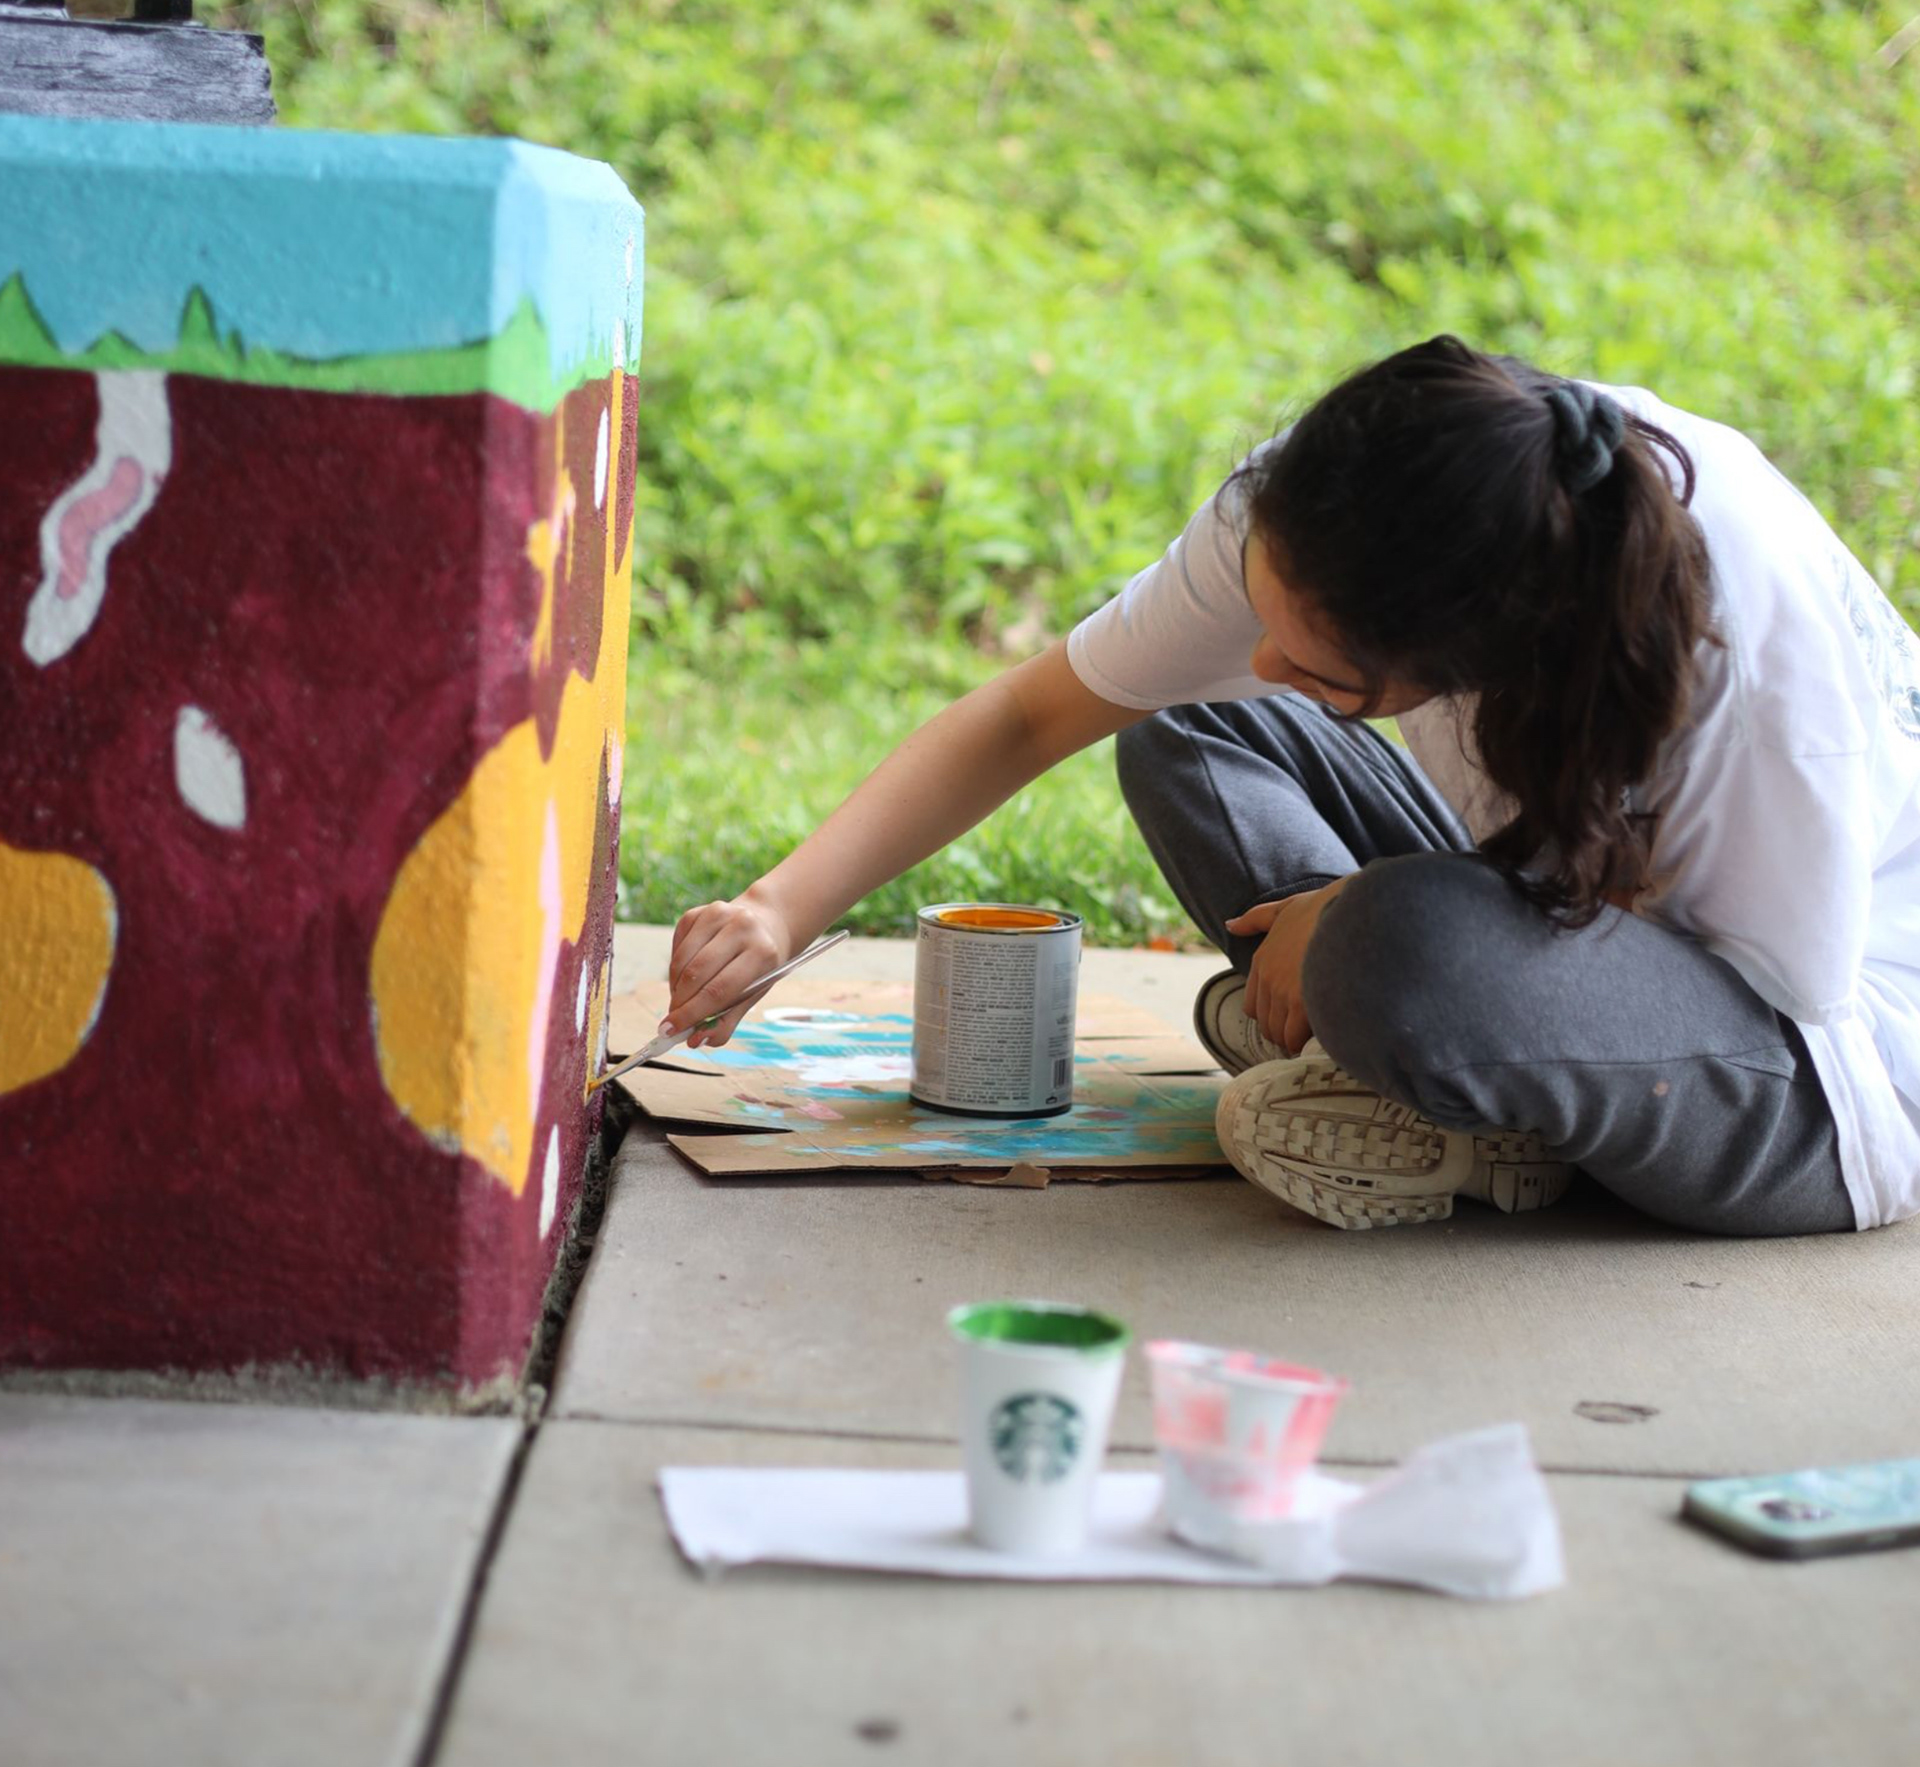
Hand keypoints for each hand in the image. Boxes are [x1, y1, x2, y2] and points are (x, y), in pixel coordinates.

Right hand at [665, 892, 798, 1047]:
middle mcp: (741, 928)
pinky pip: (677, 947)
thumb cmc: (759, 965)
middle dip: (680, 1004)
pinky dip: (675, 968)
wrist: (765, 924)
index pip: (719, 990)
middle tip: (671, 1022)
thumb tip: (695, 1041)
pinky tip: (685, 976)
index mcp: (762, 953)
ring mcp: (718, 914)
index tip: (672, 1031)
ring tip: (680, 1001)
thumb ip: (726, 1021)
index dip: (692, 1014)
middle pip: (697, 974)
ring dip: (675, 988)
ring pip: (682, 960)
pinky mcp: (699, 911)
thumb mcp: (754, 994)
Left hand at [1223, 878, 1348, 1055]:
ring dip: (1295, 1040)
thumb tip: (1229, 925)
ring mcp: (1283, 992)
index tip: (1291, 1018)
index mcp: (1262, 960)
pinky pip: (1295, 1038)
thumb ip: (1255, 918)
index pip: (1253, 1006)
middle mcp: (1268, 979)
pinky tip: (1323, 1038)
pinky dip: (1306, 1043)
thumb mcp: (1285, 907)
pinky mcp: (1303, 1003)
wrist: (1354, 911)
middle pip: (1266, 1024)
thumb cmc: (1324, 909)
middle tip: (1307, 1033)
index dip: (1271, 1016)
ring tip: (1316, 1036)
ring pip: (1280, 1034)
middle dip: (1284, 1032)